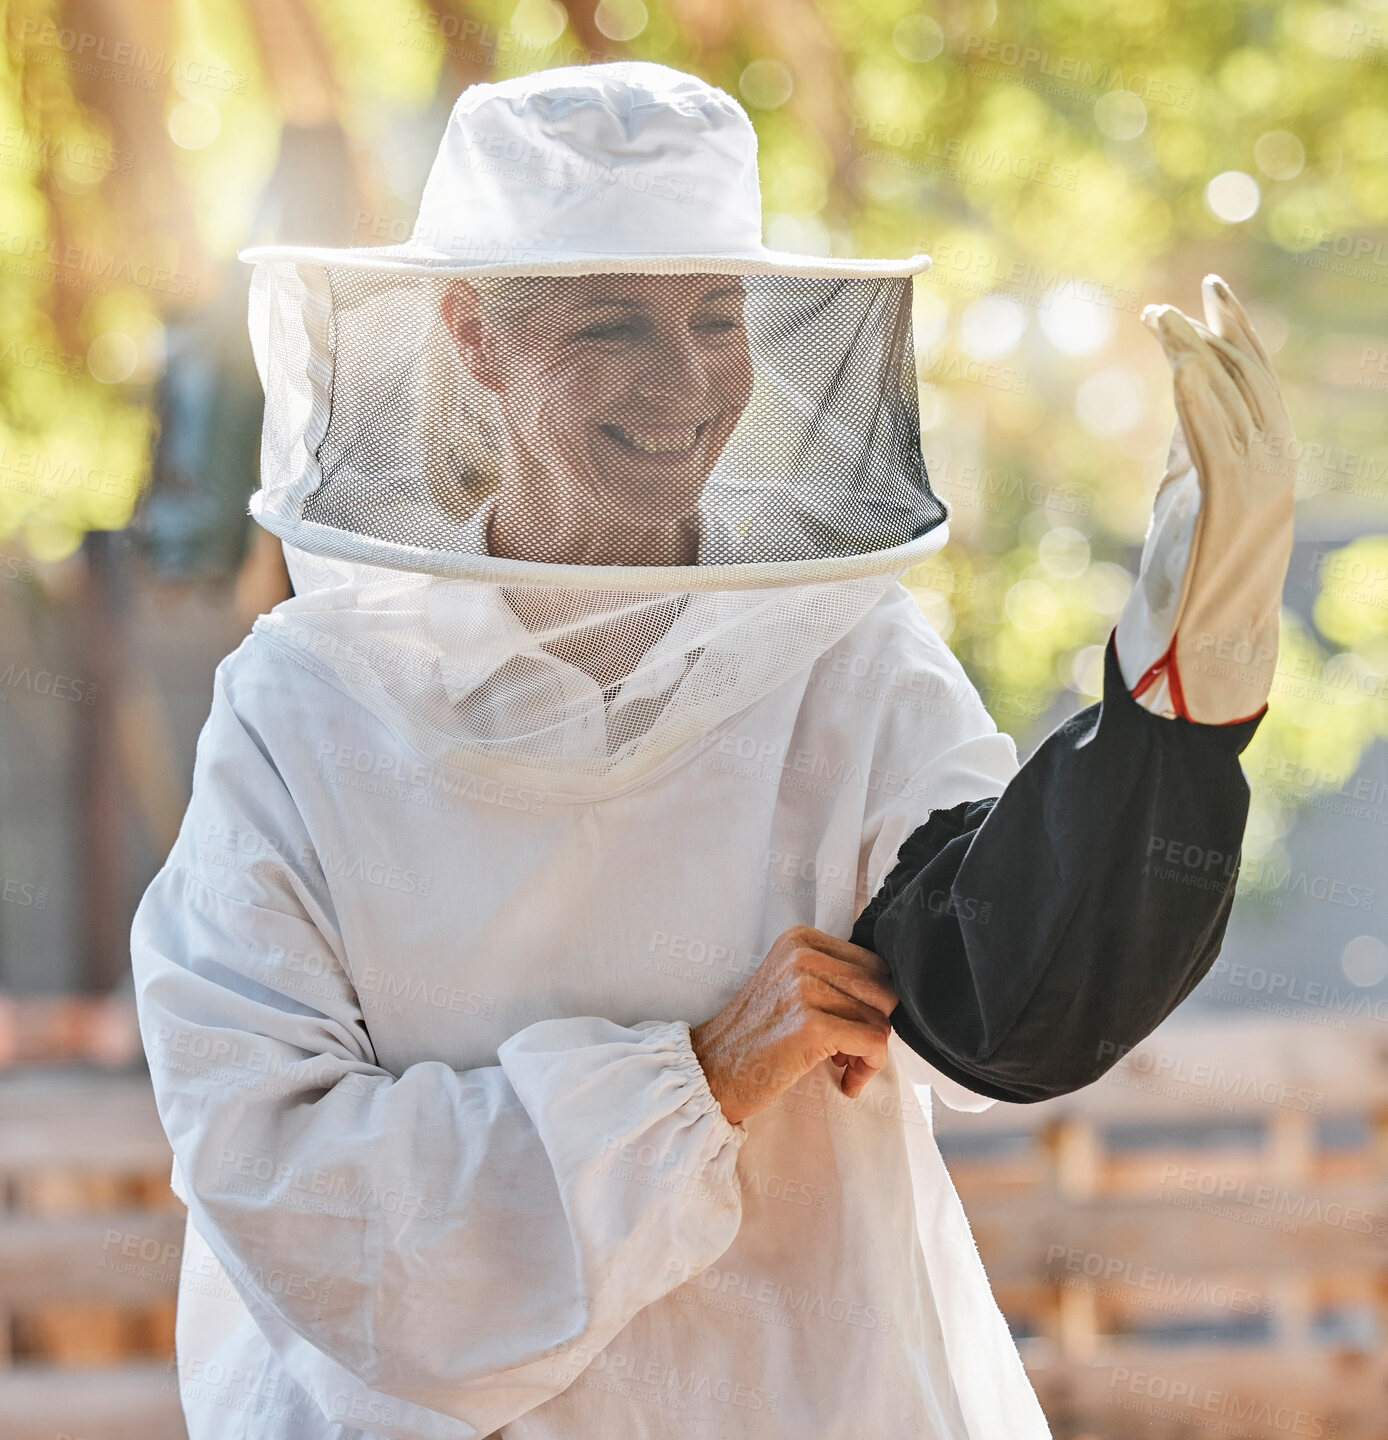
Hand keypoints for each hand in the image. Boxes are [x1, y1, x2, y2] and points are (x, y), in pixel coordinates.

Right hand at [689, 925, 896, 1126]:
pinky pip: (874, 1043)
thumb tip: (890, 997)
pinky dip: (868, 1068)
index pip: (874, 964)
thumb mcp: (789, 984)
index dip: (872, 1002)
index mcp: (800, 939)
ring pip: (881, 1018)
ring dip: (870, 1053)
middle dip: (876, 1026)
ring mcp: (805, 987)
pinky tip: (846, 1082)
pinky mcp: (811, 1025)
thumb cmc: (755, 1036)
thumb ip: (832, 977)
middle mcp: (803, 955)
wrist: (711, 1071)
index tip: (850, 1028)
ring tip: (842, 1067)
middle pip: (883, 990)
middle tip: (848, 1052)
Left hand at [1115, 274, 1295, 723]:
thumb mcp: (1189, 492)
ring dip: (1195, 354)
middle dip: (1223, 329)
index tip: (1207, 297)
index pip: (1254, 380)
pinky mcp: (1231, 507)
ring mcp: (1259, 484)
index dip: (1232, 334)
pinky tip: (1179, 369)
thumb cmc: (1194, 572)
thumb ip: (1192, 445)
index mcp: (1265, 457)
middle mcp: (1273, 462)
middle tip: (1194, 289)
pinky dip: (1199, 401)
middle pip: (1250, 378)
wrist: (1207, 640)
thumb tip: (1182, 398)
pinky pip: (1216, 440)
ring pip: (1232, 401)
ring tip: (1164, 318)